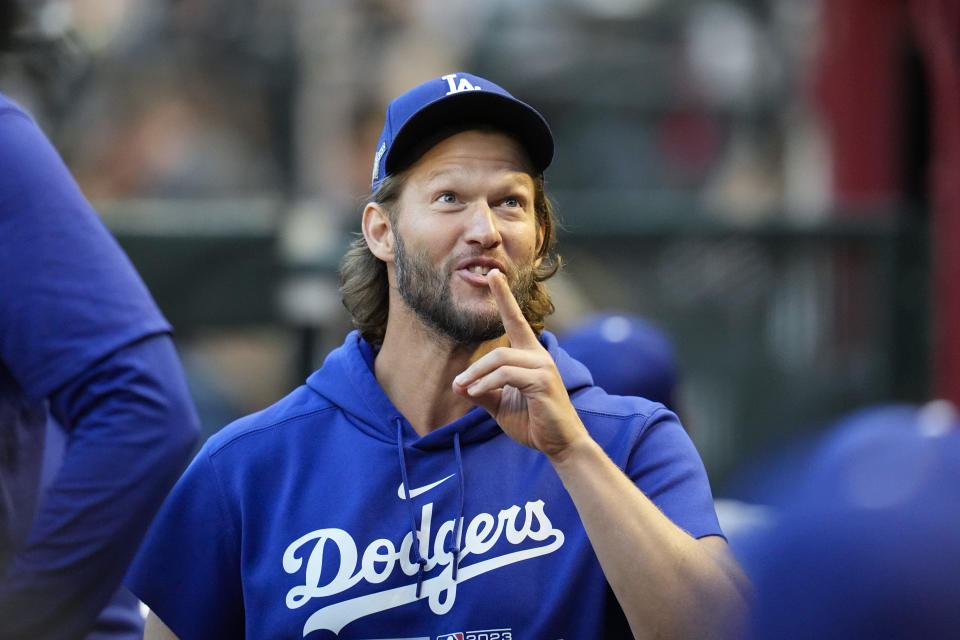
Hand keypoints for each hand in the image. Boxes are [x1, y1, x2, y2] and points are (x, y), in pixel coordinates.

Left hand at [452, 269, 586, 459]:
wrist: (560, 444)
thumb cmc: (532, 423)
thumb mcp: (500, 405)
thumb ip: (482, 392)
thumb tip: (458, 385)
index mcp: (530, 357)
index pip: (515, 320)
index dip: (503, 297)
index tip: (492, 274)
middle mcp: (538, 356)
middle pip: (499, 349)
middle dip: (474, 367)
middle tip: (457, 385)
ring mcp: (543, 367)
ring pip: (500, 360)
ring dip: (476, 376)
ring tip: (464, 390)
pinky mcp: (543, 381)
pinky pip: (506, 375)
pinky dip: (486, 383)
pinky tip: (476, 394)